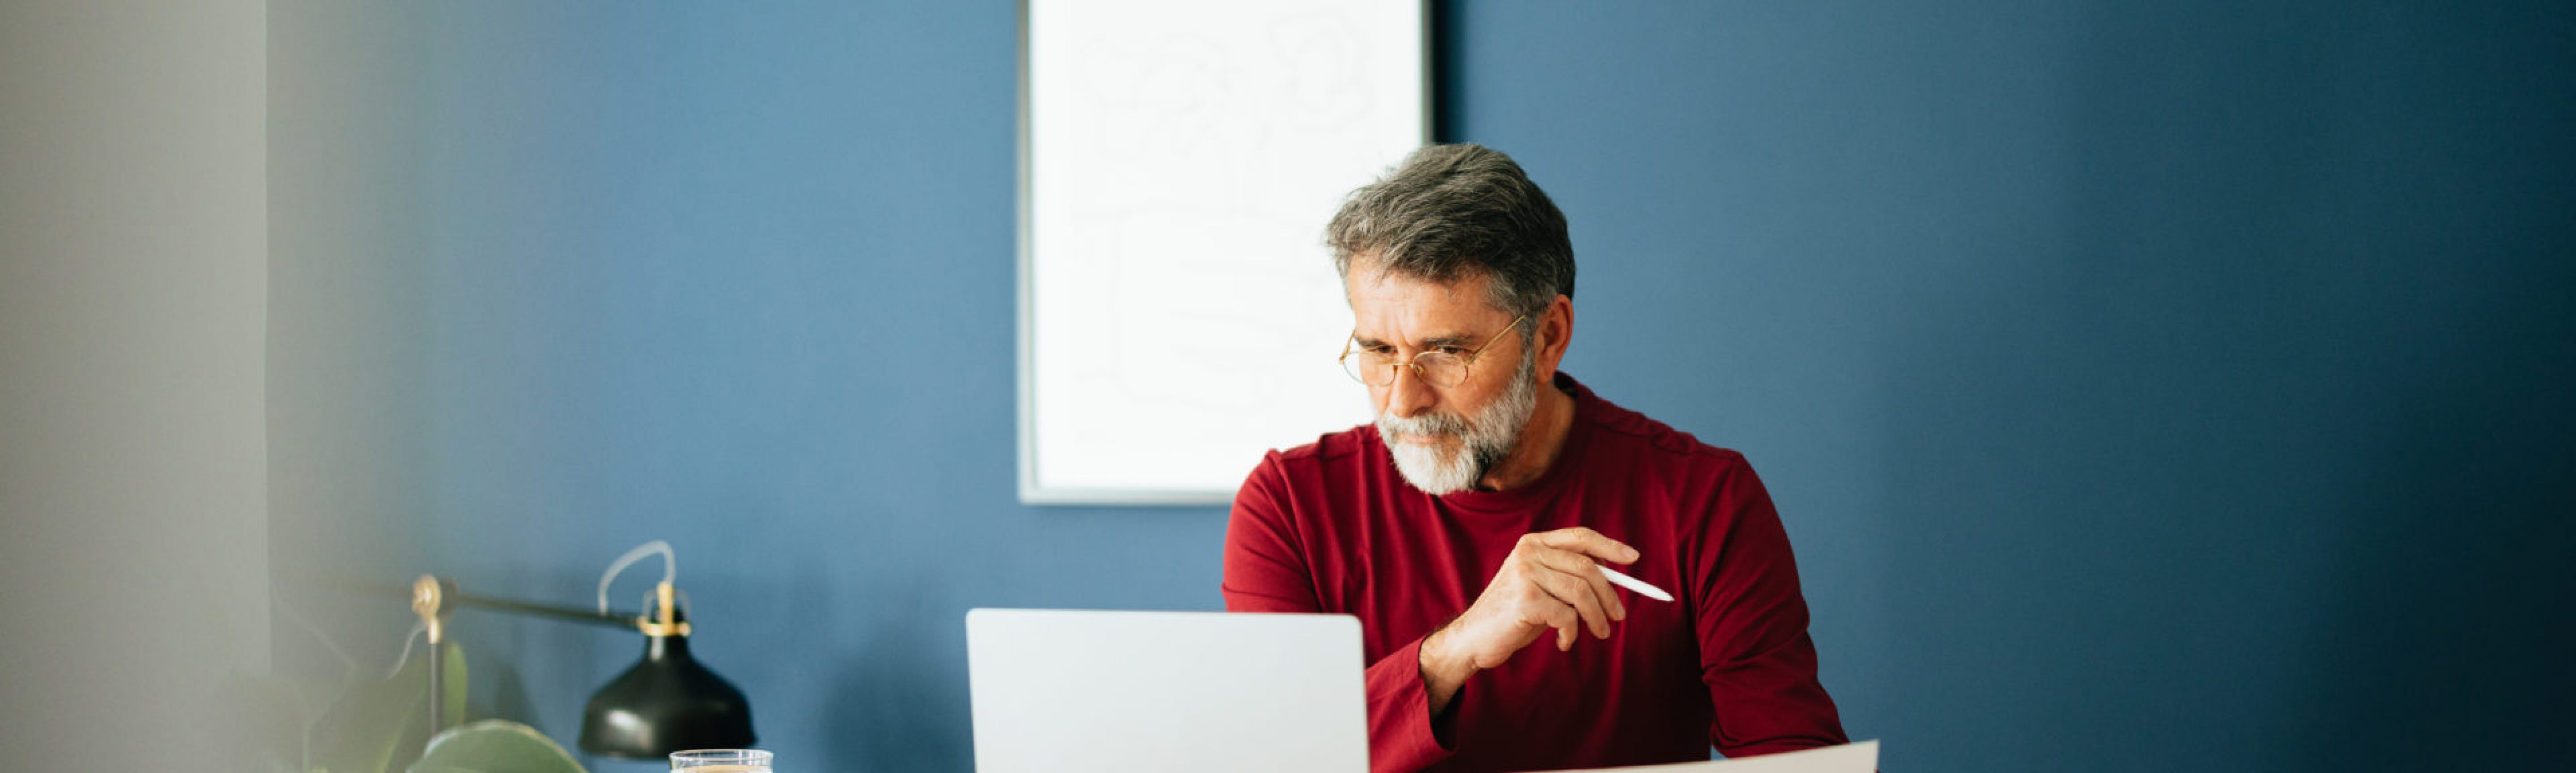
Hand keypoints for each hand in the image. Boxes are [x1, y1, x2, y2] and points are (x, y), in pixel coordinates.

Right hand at [1420, 527, 1638, 711]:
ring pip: (1581, 592)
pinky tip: (1563, 641)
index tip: (1633, 558)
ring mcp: (1525, 574)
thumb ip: (1567, 576)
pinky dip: (1572, 633)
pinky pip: (1567, 616)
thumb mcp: (1541, 587)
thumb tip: (1614, 577)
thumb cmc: (1513, 615)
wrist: (1474, 638)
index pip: (1580, 537)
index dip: (1609, 546)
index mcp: (1533, 543)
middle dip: (1609, 595)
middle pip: (1587, 567)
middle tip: (1619, 617)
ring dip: (1597, 618)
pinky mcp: (1525, 599)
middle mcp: (1528, 553)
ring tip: (1600, 633)